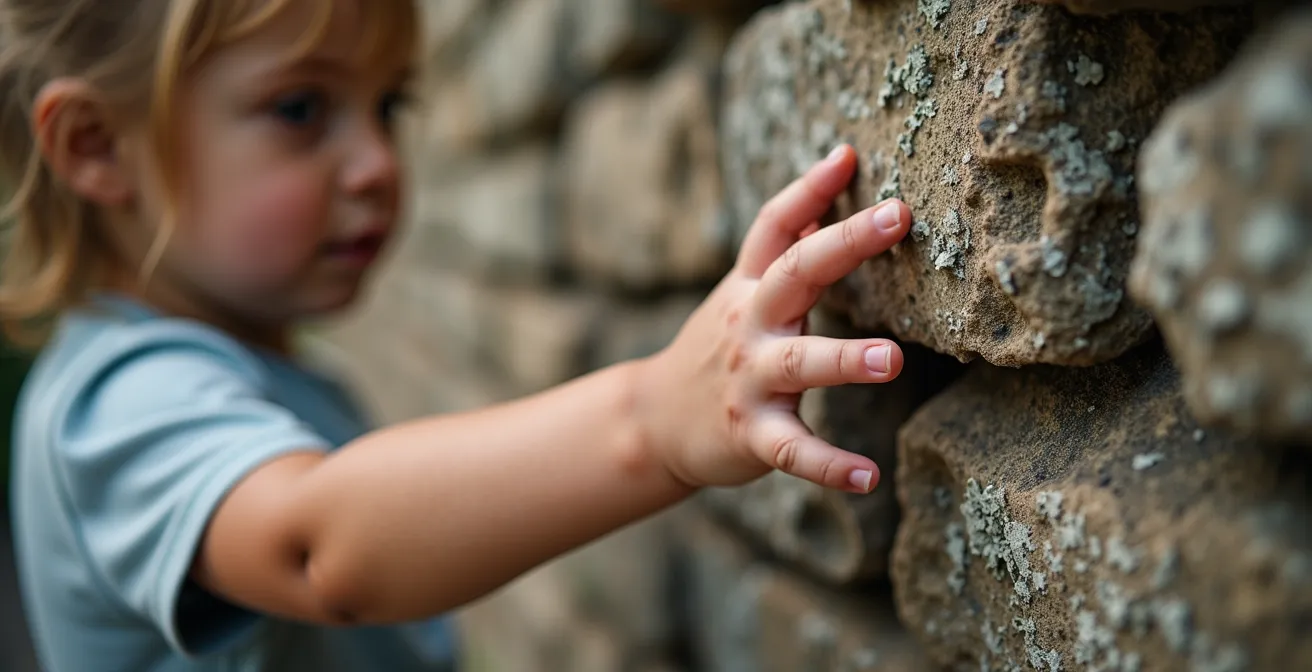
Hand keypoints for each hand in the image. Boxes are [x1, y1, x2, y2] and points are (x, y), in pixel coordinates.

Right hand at [637, 145, 911, 494]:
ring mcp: (750, 380)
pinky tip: (868, 478)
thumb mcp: (740, 291)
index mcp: (750, 288)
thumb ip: (782, 244)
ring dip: (846, 360)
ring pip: (800, 363)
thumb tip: (830, 180)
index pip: (775, 227)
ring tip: (894, 361)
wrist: (654, 421)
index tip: (849, 155)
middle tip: (896, 216)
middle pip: (795, 273)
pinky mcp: (752, 435)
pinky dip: (829, 466)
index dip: (809, 190)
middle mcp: (750, 325)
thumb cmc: (716, 348)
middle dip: (845, 242)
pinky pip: (794, 450)